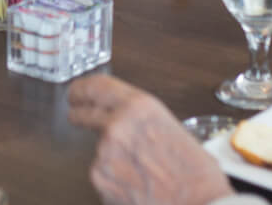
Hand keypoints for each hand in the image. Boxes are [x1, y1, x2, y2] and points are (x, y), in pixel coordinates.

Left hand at [67, 75, 232, 204]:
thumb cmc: (196, 175)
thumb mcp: (173, 128)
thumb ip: (144, 120)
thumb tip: (130, 122)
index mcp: (139, 107)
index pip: (97, 87)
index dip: (82, 88)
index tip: (76, 92)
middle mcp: (117, 127)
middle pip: (84, 113)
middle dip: (79, 114)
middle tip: (77, 115)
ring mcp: (105, 155)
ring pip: (98, 150)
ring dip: (109, 157)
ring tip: (140, 171)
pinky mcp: (100, 181)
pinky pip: (102, 175)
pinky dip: (112, 179)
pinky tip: (136, 185)